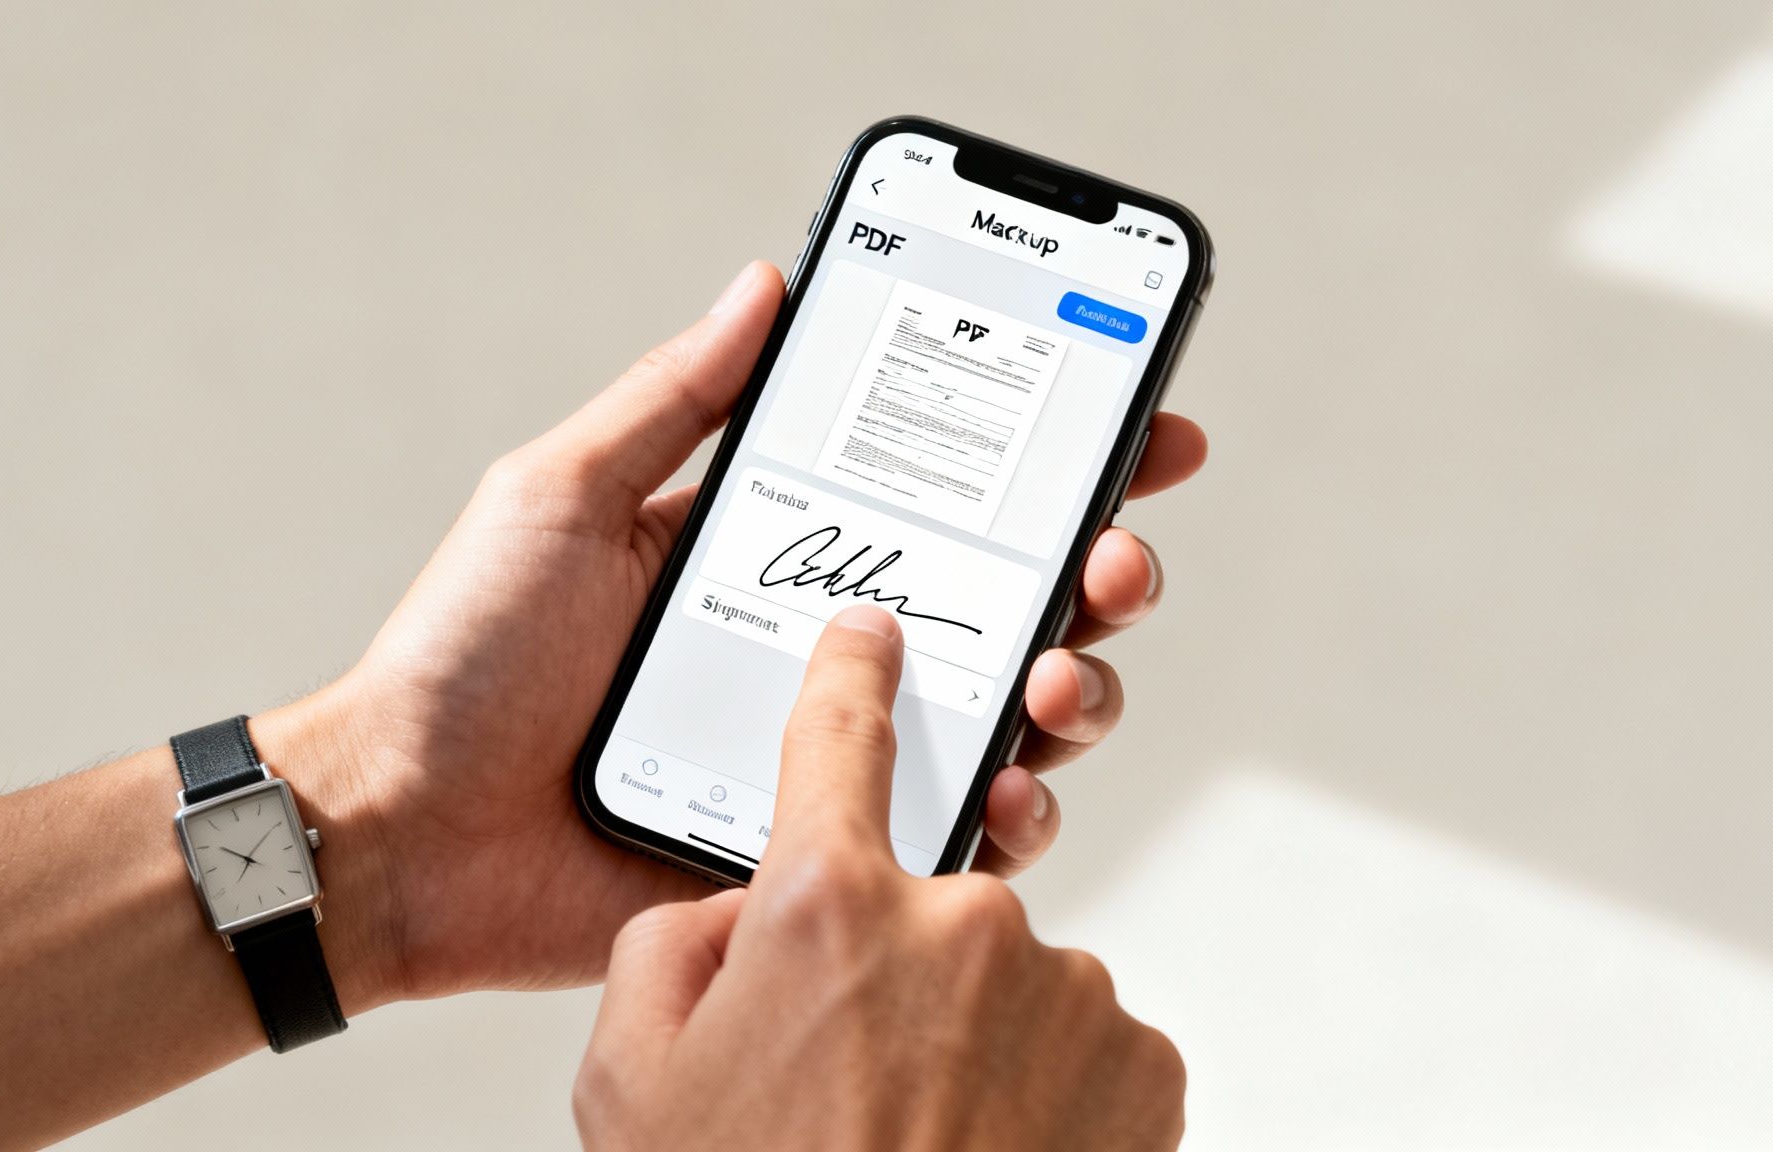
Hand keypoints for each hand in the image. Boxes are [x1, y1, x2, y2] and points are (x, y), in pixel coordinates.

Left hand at [265, 261, 1208, 999]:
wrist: (400, 829)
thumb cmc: (465, 657)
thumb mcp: (562, 493)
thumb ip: (674, 398)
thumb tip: (768, 281)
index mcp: (778, 560)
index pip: (943, 501)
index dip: (1055, 468)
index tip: (1143, 434)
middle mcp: (825, 656)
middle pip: (1009, 609)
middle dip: (1097, 577)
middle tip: (1112, 561)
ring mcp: (831, 761)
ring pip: (1008, 721)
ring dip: (1076, 691)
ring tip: (1062, 679)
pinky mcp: (818, 859)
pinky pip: (948, 841)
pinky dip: (1008, 817)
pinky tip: (1011, 788)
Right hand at [575, 608, 1185, 1150]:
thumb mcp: (630, 1087)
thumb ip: (668, 952)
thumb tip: (737, 913)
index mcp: (826, 909)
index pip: (835, 739)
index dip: (847, 678)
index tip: (872, 637)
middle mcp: (960, 923)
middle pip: (921, 900)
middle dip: (888, 971)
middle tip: (851, 1087)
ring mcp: (1066, 989)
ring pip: (1006, 980)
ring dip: (971, 1040)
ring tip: (923, 1142)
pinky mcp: (1143, 1060)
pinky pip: (1079, 1041)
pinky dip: (1044, 1088)